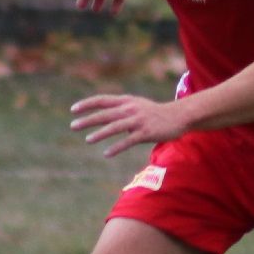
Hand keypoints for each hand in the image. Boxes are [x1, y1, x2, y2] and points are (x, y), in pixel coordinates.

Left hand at [69, 93, 185, 157]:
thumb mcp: (138, 105)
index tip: (73, 110)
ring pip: (115, 127)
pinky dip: (116, 147)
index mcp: (127, 101)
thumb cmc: (157, 113)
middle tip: (73, 126)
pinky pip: (128, 141)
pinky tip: (106, 154)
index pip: (102, 100)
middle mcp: (131, 109)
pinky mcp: (146, 133)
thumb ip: (122, 109)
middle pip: (105, 114)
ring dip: (100, 133)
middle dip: (88, 120)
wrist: (179, 116)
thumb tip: (106, 118)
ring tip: (88, 139)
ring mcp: (139, 121)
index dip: (87, 104)